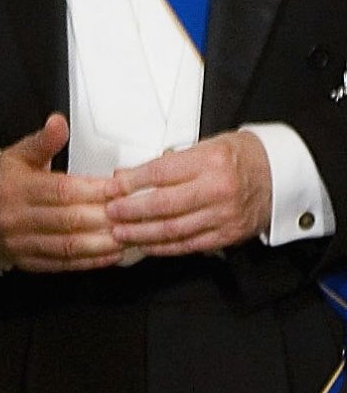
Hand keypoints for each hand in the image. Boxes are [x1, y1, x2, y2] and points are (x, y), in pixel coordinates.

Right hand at [0, 113, 121, 271]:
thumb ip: (44, 140)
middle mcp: (17, 219)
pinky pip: (62, 264)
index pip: (61, 191)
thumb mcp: (19, 154)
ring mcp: (22, 244)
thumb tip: (58, 124)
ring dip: (99, 244)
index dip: (92, 190)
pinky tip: (108, 255)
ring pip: (66, 247)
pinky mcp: (29, 263)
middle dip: (102, 217)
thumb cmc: (3, 183)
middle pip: (67, 220)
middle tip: (129, 213)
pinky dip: (88, 262)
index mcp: (17, 189)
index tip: (117, 188)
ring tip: (125, 236)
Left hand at [106, 131, 271, 255]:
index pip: (162, 172)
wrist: (280, 176)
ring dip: (141, 232)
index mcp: (212, 159)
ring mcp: (222, 215)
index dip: (132, 181)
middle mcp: (218, 188)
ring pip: (172, 229)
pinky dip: (162, 246)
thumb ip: (174, 161)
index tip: (114, 186)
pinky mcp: (225, 235)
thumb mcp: (211, 145)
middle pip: (163, 204)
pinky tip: (145, 243)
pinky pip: (186, 245)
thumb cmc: (244, 158)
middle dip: (131, 210)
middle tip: (111, 212)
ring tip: (121, 232)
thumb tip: (133, 174)